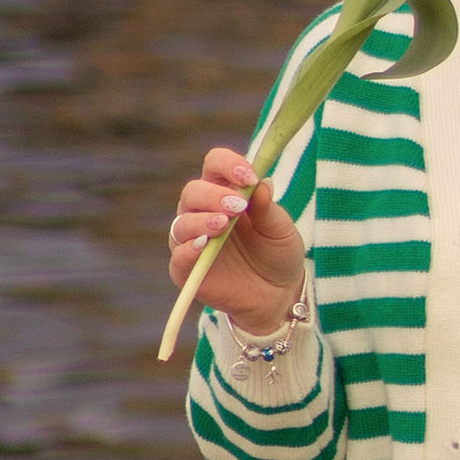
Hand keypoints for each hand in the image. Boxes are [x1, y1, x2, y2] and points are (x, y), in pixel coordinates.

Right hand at [168, 146, 307, 337]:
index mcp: (225, 192)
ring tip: (224, 224)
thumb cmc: (277, 254)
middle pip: (193, 191)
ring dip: (201, 219)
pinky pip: (178, 255)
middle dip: (214, 195)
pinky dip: (188, 249)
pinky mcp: (186, 269)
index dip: (228, 165)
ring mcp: (192, 240)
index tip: (249, 177)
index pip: (214, 164)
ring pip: (182, 222)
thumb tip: (261, 183)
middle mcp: (202, 212)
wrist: (278, 294)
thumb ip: (268, 208)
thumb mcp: (280, 230)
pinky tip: (204, 244)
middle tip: (238, 206)